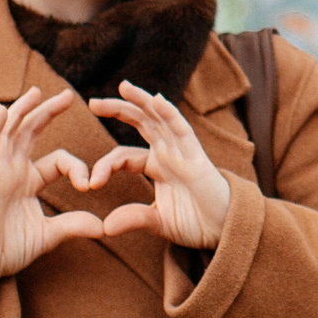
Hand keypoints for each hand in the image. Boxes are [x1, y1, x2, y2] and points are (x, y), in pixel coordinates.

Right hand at [0, 88, 104, 300]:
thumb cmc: (7, 250)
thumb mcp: (47, 235)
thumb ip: (72, 226)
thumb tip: (102, 226)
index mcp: (29, 181)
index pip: (58, 159)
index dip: (76, 167)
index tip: (89, 185)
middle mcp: (13, 171)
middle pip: (31, 132)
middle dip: (48, 112)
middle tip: (68, 95)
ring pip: (9, 133)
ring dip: (22, 111)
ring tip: (37, 92)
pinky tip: (2, 112)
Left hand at [81, 82, 234, 249]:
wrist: (226, 231)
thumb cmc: (196, 223)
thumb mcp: (158, 221)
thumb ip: (133, 218)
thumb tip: (105, 228)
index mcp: (157, 166)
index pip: (124, 155)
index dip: (105, 165)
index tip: (91, 184)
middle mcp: (168, 153)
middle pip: (140, 123)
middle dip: (117, 110)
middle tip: (92, 102)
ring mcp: (183, 152)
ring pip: (159, 118)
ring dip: (142, 101)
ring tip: (123, 86)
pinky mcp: (197, 157)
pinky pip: (182, 130)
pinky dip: (170, 114)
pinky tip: (157, 100)